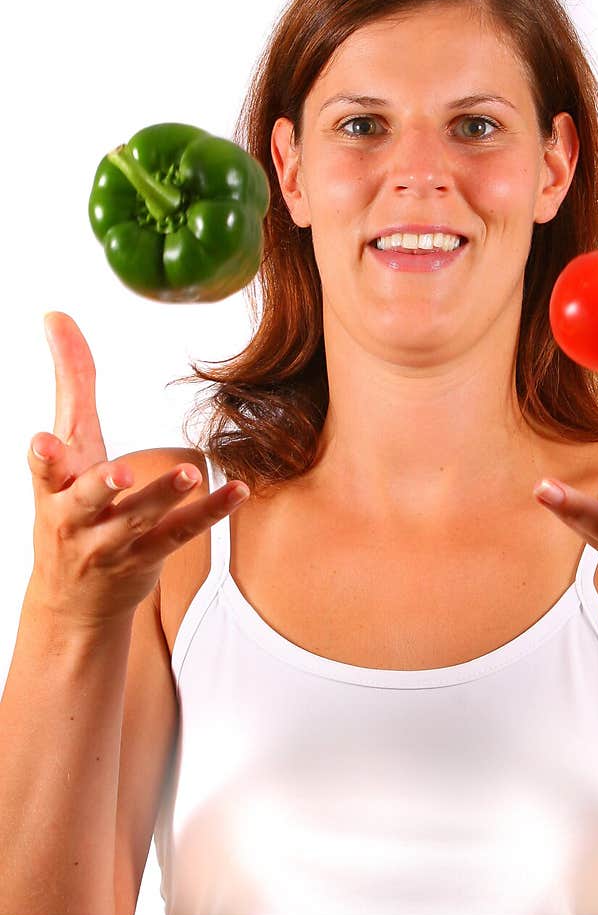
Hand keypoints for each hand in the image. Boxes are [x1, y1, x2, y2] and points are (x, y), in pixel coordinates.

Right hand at [27, 312, 249, 627]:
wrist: (72, 599)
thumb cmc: (69, 503)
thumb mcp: (65, 448)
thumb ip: (69, 382)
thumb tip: (56, 315)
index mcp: (53, 486)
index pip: (43, 468)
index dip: (43, 456)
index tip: (42, 441)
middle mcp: (76, 517)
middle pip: (85, 499)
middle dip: (98, 486)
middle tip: (118, 473)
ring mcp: (112, 541)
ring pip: (138, 518)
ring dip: (163, 496)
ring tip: (189, 475)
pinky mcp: (146, 556)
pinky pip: (181, 533)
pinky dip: (210, 512)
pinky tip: (238, 491)